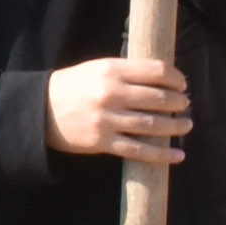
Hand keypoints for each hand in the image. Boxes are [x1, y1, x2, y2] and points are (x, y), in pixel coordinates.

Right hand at [46, 57, 190, 165]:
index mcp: (111, 71)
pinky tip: (177, 155)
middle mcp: (111, 94)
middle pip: (158, 98)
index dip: (175, 77)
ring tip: (186, 125)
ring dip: (175, 126)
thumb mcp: (97, 68)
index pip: (156, 70)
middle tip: (185, 104)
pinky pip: (138, 150)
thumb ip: (126, 72)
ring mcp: (107, 120)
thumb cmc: (72, 87)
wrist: (39, 111)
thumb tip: (162, 79)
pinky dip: (161, 154)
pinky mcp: (102, 142)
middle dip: (178, 102)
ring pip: (152, 125)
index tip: (182, 83)